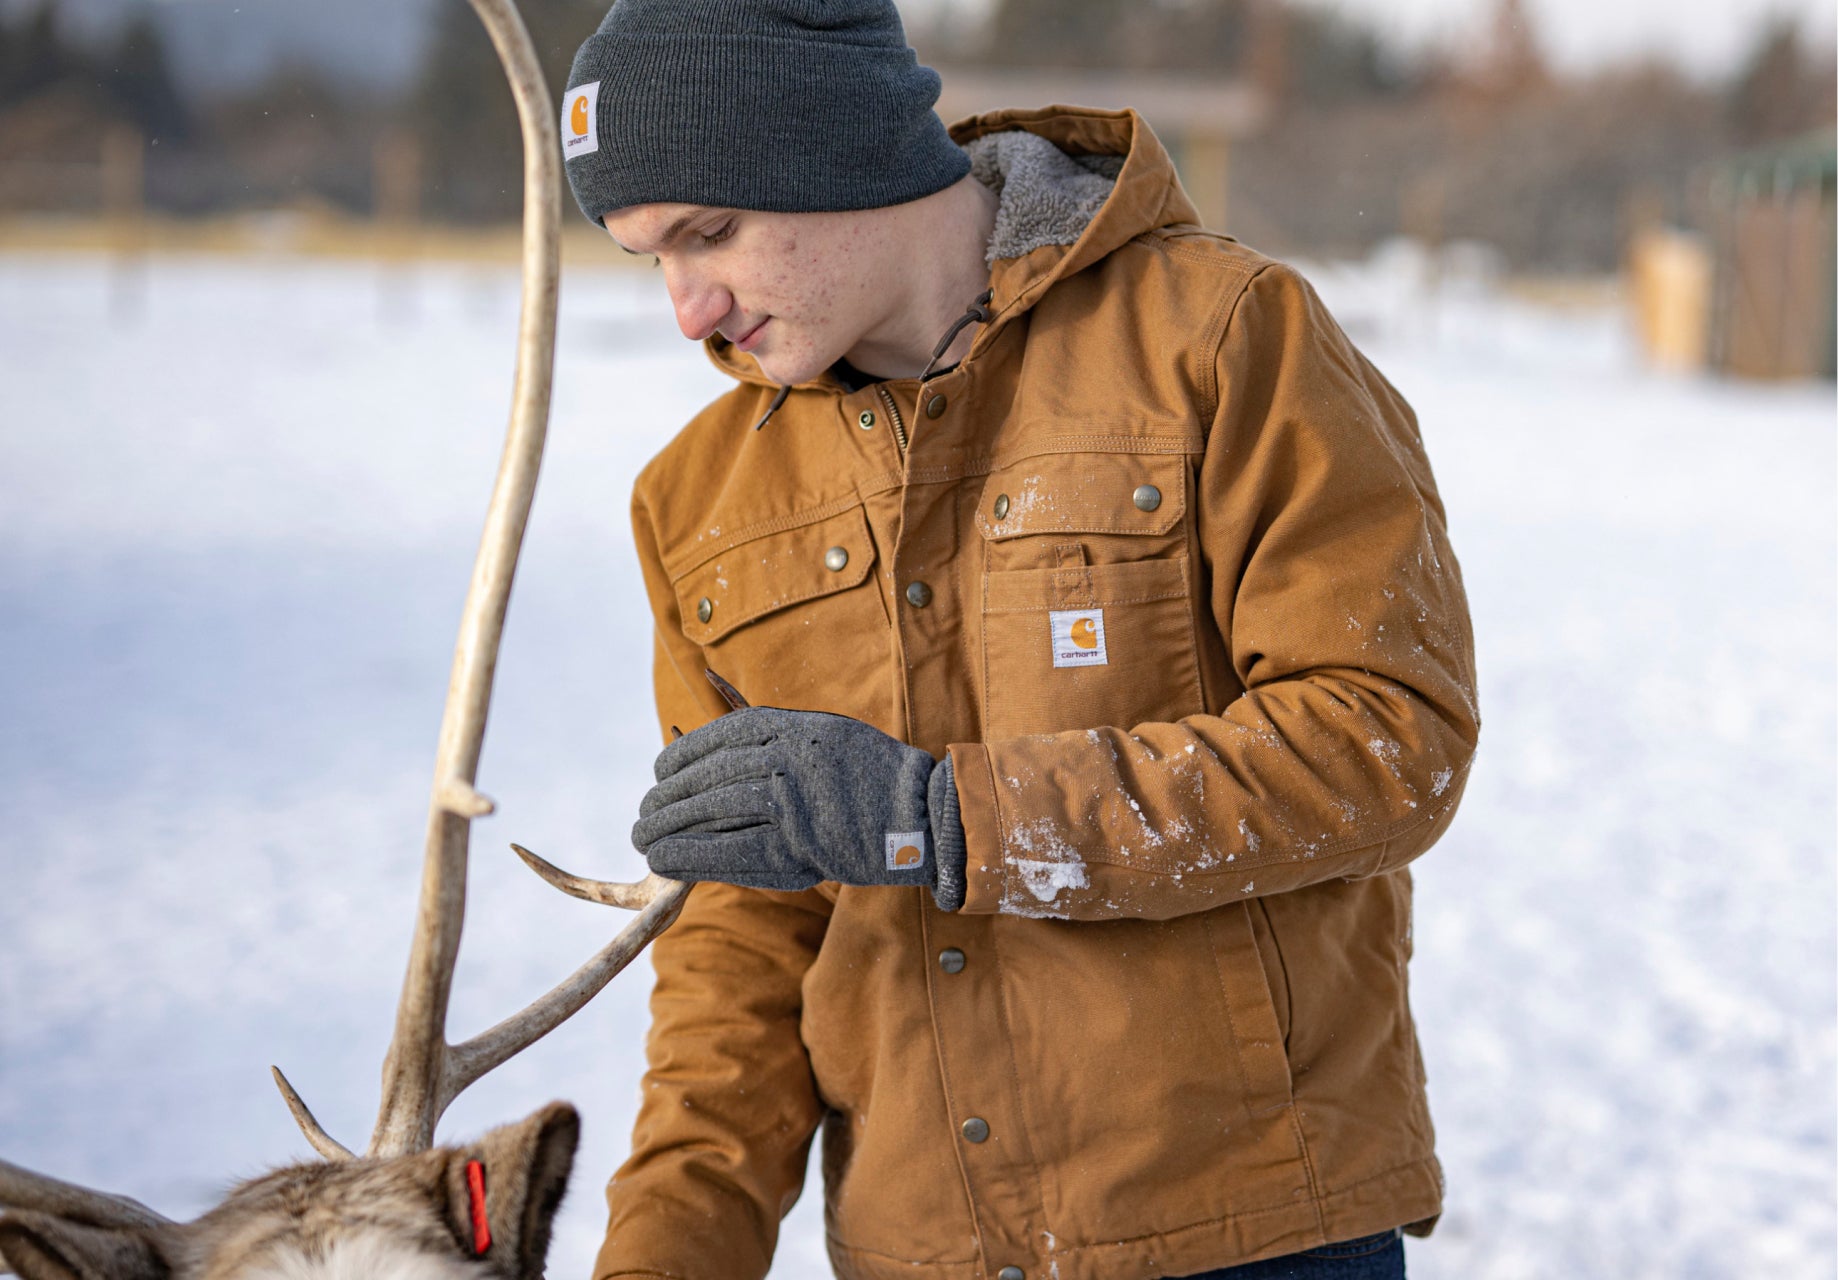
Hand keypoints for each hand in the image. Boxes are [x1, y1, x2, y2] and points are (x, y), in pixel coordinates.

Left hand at [633, 707, 964, 909]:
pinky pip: (725, 851)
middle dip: (665, 798)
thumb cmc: (872, 777)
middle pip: (705, 776)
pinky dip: (687, 856)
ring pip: (707, 813)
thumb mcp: (825, 730)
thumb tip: (712, 700)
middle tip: (644, 814)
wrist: (923, 818)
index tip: (659, 770)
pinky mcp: (793, 847)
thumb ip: (775, 727)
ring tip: (644, 837)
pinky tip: (664, 859)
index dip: (679, 756)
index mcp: (792, 726)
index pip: (716, 736)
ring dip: (665, 828)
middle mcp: (785, 758)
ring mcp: (789, 803)